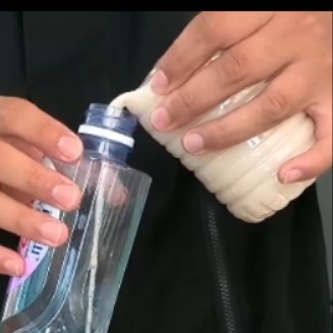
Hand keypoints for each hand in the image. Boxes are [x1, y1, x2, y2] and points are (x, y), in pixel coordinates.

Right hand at [0, 96, 82, 275]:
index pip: (11, 115)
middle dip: (34, 179)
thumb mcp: (27, 146)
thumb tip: (116, 193)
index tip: (75, 152)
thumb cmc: (2, 158)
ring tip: (59, 235)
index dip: (43, 131)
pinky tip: (18, 265)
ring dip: (22, 219)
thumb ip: (64, 161)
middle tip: (72, 199)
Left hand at [151, 11, 331, 183]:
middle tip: (163, 120)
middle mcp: (297, 37)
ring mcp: (321, 71)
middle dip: (192, 99)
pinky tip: (284, 174)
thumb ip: (220, 28)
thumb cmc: (289, 13)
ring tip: (193, 144)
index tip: (158, 85)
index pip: (215, 29)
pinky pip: (331, 135)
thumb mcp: (254, 7)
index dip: (181, 59)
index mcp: (270, 7)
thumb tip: (170, 70)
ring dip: (227, 131)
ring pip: (272, 106)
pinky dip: (312, 160)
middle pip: (236, 70)